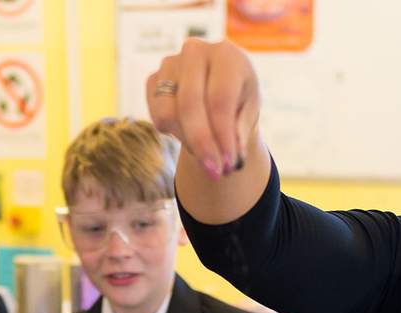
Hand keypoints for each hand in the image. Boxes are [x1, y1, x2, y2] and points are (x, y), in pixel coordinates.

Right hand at [145, 38, 260, 178]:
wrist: (219, 87)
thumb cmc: (238, 98)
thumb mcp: (248, 113)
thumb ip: (239, 134)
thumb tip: (230, 161)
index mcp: (226, 54)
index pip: (219, 98)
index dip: (222, 135)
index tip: (228, 165)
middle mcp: (194, 52)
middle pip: (190, 104)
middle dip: (202, 144)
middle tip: (214, 173)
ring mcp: (169, 64)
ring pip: (167, 113)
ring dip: (187, 141)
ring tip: (206, 150)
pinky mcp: (153, 79)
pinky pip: (156, 116)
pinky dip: (173, 133)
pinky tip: (190, 134)